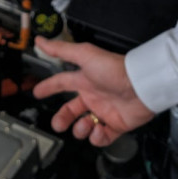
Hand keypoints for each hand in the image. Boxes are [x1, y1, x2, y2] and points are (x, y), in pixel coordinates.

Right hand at [32, 36, 154, 145]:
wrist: (140, 86)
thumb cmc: (114, 69)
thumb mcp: (84, 55)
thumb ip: (61, 50)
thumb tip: (40, 41)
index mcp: (84, 80)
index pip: (62, 83)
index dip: (48, 87)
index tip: (37, 92)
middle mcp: (93, 96)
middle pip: (70, 111)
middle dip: (61, 119)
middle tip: (59, 124)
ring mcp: (104, 111)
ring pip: (83, 126)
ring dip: (80, 129)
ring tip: (86, 123)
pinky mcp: (116, 125)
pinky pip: (101, 138)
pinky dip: (97, 137)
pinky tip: (98, 129)